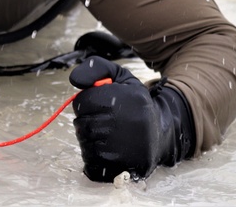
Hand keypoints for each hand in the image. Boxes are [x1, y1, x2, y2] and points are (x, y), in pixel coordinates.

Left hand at [69, 56, 194, 181]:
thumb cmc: (134, 102)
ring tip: (105, 133)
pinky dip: (93, 156)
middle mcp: (125, 123)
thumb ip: (96, 68)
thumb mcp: (121, 77)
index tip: (97, 103)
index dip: (86, 102)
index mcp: (124, 98)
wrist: (161, 132)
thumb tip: (74, 79)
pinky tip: (107, 148)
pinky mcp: (124, 166)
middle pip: (82, 123)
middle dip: (86, 120)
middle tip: (100, 119)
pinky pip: (92, 162)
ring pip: (86, 143)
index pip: (82, 101)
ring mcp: (125, 147)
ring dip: (89, 139)